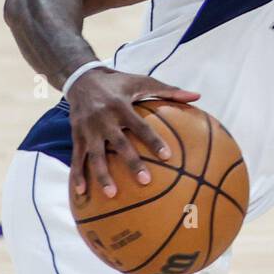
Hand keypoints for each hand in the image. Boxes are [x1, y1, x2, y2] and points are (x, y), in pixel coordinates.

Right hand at [67, 68, 200, 198]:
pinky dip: (77, 174)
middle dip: (132, 163)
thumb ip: (169, 90)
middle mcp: (104, 119)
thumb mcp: (142, 81)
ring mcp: (88, 129)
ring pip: (95, 155)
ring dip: (102, 175)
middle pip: (119, 144)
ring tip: (113, 194)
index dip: (153, 141)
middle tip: (145, 181)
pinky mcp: (76, 135)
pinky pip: (77, 157)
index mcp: (121, 106)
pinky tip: (81, 192)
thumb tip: (197, 97)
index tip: (167, 156)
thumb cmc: (119, 83)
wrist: (81, 79)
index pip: (140, 126)